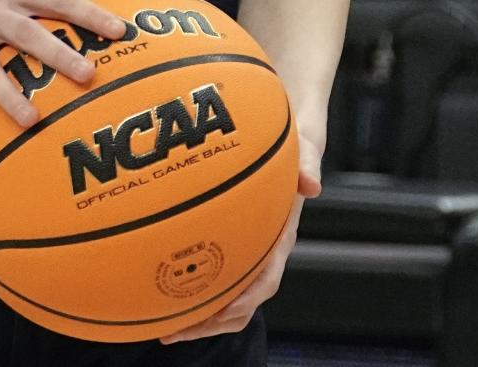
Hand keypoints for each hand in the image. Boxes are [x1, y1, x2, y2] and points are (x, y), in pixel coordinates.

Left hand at [159, 134, 321, 343]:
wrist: (294, 145)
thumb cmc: (295, 150)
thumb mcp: (305, 152)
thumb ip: (309, 165)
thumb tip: (312, 184)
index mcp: (281, 237)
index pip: (267, 278)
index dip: (247, 298)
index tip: (224, 310)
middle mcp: (265, 252)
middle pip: (242, 302)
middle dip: (212, 321)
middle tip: (177, 331)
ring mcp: (248, 253)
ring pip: (227, 299)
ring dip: (200, 318)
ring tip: (166, 328)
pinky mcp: (232, 245)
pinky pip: (215, 279)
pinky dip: (194, 293)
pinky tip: (164, 293)